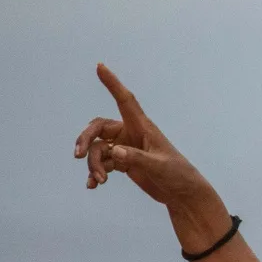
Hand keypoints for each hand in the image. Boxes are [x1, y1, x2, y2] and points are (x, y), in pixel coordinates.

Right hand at [74, 66, 210, 206]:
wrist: (184, 195)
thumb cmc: (178, 176)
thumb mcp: (158, 166)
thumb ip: (137, 158)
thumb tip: (113, 152)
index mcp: (143, 127)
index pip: (125, 100)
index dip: (112, 83)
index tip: (100, 66)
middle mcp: (132, 134)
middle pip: (98, 128)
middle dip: (85, 139)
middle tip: (77, 155)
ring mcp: (126, 148)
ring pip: (98, 149)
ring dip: (94, 164)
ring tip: (99, 180)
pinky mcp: (124, 163)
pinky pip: (102, 163)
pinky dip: (96, 172)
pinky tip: (93, 184)